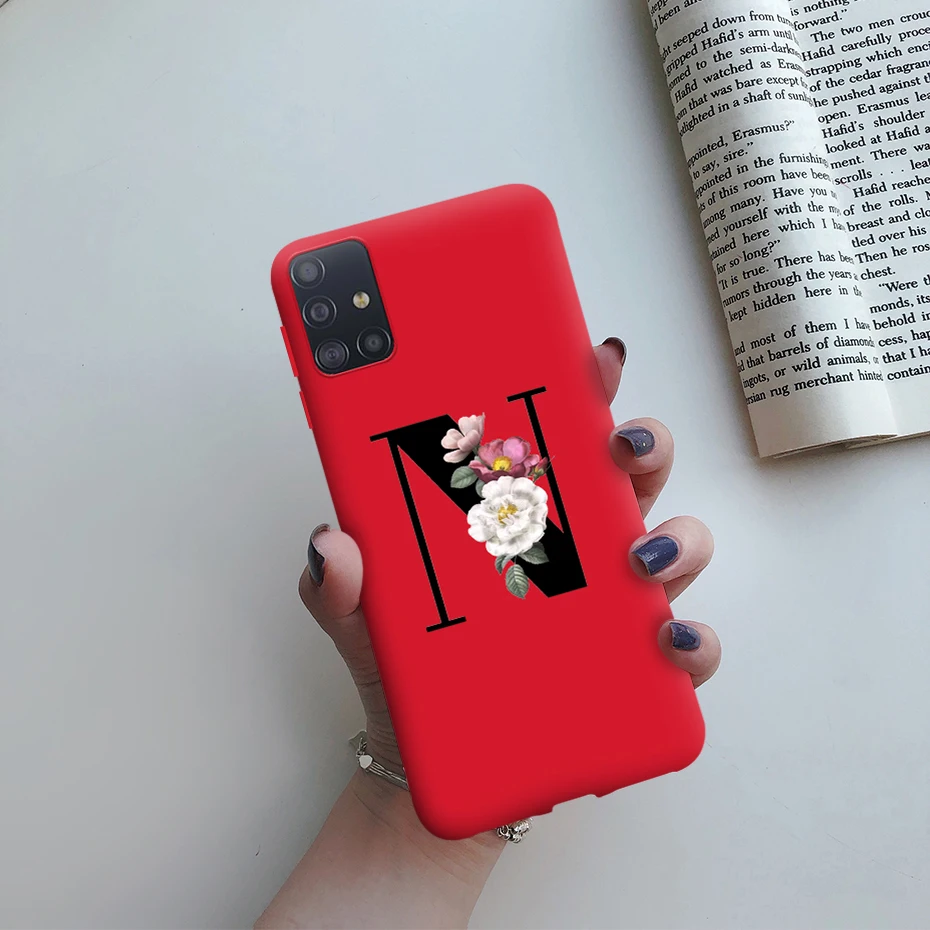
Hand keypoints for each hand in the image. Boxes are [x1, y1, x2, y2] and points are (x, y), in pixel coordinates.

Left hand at [298, 338, 718, 770]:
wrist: (425, 765)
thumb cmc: (406, 669)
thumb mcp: (360, 617)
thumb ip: (338, 582)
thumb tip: (331, 544)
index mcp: (515, 509)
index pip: (558, 432)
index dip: (583, 387)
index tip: (591, 357)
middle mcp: (575, 543)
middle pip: (630, 475)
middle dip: (643, 443)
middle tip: (619, 445)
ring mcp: (610, 604)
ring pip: (674, 546)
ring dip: (677, 538)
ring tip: (639, 556)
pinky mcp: (631, 671)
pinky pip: (683, 649)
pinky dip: (691, 642)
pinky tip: (670, 641)